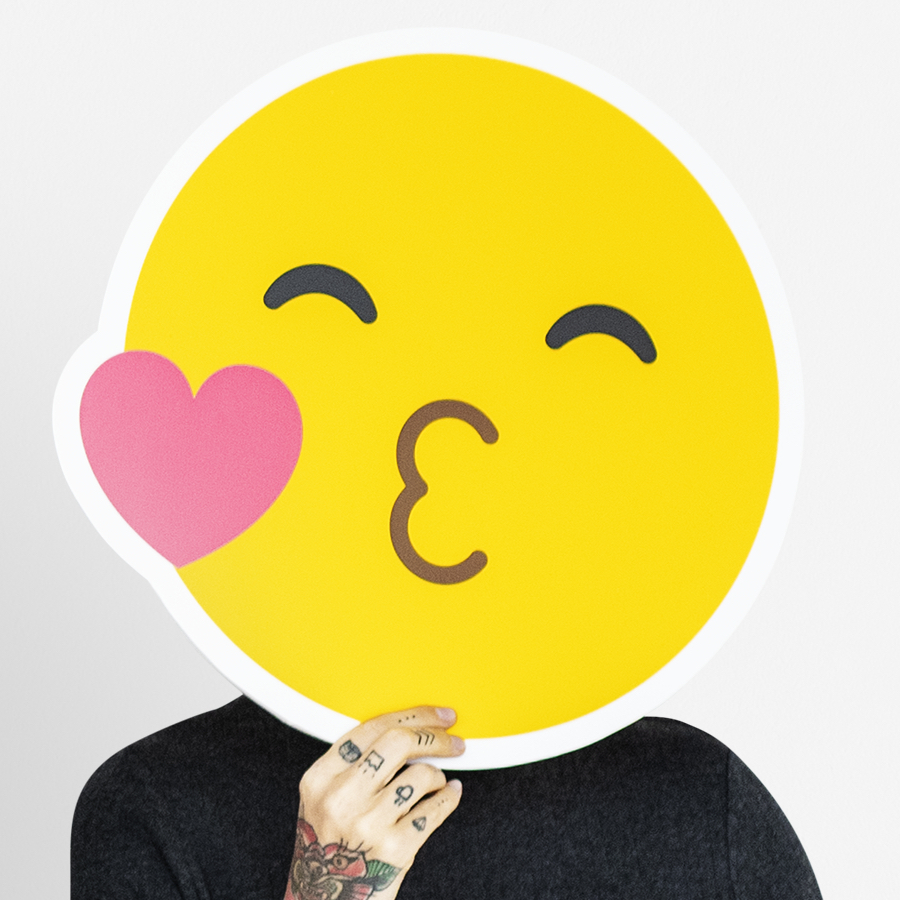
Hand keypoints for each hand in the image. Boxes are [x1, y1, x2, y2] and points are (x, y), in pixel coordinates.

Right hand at [284, 706, 464, 899]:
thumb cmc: (331, 847)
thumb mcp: (323, 800)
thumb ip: (354, 765)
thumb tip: (412, 730)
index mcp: (319, 778)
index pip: (372, 728)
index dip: (414, 715)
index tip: (439, 716)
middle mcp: (339, 798)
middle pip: (397, 742)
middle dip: (434, 736)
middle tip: (453, 740)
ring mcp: (366, 825)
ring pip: (420, 775)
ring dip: (437, 775)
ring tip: (436, 782)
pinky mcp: (393, 850)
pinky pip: (434, 809)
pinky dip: (449, 797)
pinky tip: (450, 794)